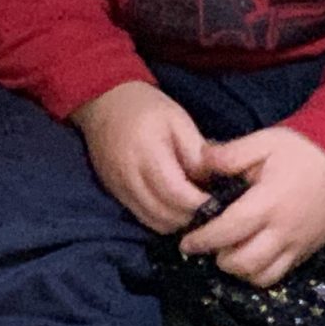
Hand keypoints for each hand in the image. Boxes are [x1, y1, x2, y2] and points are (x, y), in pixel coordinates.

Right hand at [72, 83, 212, 234]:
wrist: (102, 102)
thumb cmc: (146, 107)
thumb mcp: (179, 121)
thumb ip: (199, 154)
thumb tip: (218, 185)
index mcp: (147, 153)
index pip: (177, 194)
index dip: (201, 204)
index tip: (222, 202)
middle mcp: (128, 176)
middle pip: (166, 215)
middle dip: (193, 217)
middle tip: (212, 209)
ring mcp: (118, 188)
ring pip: (154, 223)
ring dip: (177, 222)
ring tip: (194, 209)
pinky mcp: (113, 194)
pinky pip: (141, 217)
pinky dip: (161, 218)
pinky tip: (175, 207)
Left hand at [178, 127, 324, 288]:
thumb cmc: (299, 150)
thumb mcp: (263, 141)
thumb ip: (230, 154)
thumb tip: (200, 162)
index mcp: (268, 202)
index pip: (230, 230)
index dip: (204, 240)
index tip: (187, 242)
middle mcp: (283, 230)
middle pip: (245, 262)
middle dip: (220, 259)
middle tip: (207, 246)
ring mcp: (298, 245)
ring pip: (262, 276)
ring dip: (239, 270)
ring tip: (227, 253)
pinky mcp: (308, 252)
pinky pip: (280, 275)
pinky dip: (260, 273)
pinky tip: (250, 257)